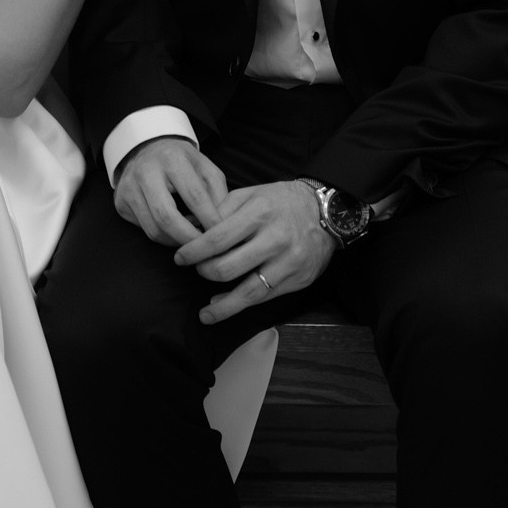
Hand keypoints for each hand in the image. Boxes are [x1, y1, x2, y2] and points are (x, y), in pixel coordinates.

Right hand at [112, 137, 229, 248]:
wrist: (147, 150)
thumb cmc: (182, 163)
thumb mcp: (205, 168)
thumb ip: (219, 193)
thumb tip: (224, 225)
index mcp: (172, 159)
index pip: (194, 196)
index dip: (210, 219)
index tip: (223, 235)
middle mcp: (146, 172)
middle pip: (167, 217)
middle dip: (189, 238)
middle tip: (205, 250)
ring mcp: (129, 188)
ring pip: (153, 229)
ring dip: (176, 241)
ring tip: (192, 239)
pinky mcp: (120, 202)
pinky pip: (144, 229)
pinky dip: (164, 236)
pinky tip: (175, 230)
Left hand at [176, 179, 334, 323]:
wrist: (327, 211)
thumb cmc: (281, 201)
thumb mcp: (249, 194)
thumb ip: (218, 210)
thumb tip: (187, 226)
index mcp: (259, 212)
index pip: (217, 238)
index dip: (193, 252)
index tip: (179, 258)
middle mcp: (275, 238)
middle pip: (228, 267)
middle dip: (205, 273)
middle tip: (196, 271)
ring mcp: (289, 261)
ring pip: (249, 291)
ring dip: (223, 306)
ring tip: (204, 314)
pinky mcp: (298, 279)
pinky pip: (265, 297)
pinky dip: (242, 304)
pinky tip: (226, 304)